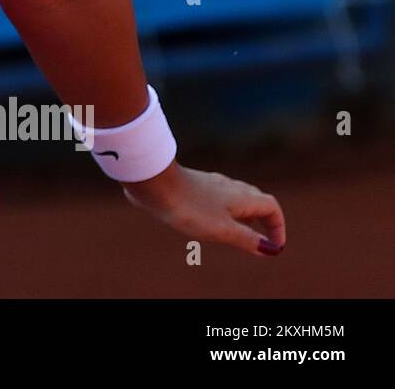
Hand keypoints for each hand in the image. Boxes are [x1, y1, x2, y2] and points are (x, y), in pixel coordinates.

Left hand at [120, 162, 286, 256]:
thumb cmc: (190, 208)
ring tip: (240, 232)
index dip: (278, 227)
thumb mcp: (223, 230)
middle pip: (255, 200)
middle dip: (263, 220)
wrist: (154, 184)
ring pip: (235, 198)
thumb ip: (247, 239)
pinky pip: (216, 198)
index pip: (271, 207)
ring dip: (243, 215)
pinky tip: (210, 220)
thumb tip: (269, 249)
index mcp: (242, 197)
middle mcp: (229, 187)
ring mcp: (210, 184)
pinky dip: (223, 211)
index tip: (275, 246)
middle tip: (263, 240)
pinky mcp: (192, 186)